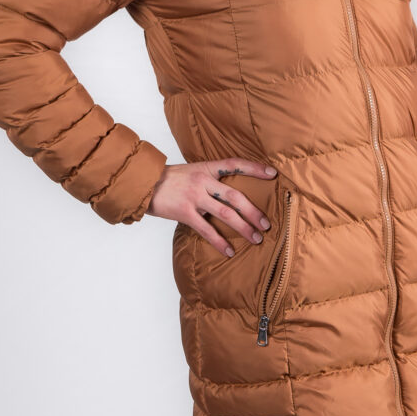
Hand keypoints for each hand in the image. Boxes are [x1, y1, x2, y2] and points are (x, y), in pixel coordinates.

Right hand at [146, 158, 277, 256]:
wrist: (144, 183)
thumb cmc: (170, 179)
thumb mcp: (192, 171)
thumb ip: (210, 178)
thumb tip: (230, 192)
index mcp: (206, 168)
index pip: (235, 164)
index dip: (254, 168)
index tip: (272, 173)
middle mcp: (203, 181)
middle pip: (235, 196)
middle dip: (253, 211)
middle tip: (267, 223)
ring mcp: (194, 197)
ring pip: (225, 213)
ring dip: (243, 227)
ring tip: (256, 238)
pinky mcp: (185, 212)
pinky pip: (206, 230)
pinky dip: (219, 242)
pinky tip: (229, 251)